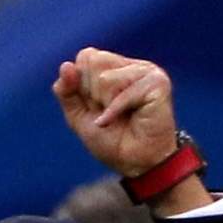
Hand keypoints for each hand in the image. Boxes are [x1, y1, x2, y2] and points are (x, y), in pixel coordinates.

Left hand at [52, 48, 183, 178]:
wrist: (136, 164)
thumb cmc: (112, 141)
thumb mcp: (79, 116)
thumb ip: (66, 92)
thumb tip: (65, 65)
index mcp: (114, 67)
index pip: (85, 57)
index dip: (82, 86)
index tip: (97, 107)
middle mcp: (130, 65)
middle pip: (94, 62)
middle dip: (94, 95)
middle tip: (111, 112)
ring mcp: (146, 71)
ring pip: (105, 78)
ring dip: (107, 104)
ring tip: (123, 116)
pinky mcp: (157, 82)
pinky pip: (122, 93)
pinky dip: (116, 111)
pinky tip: (129, 119)